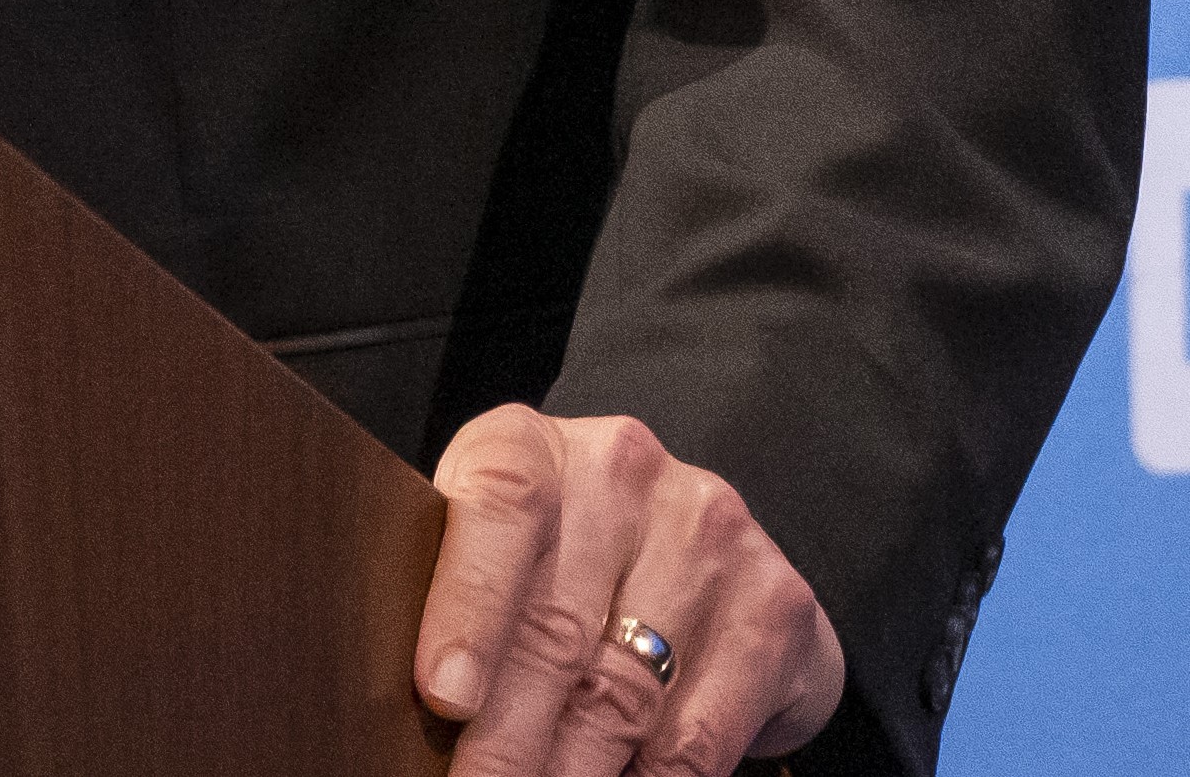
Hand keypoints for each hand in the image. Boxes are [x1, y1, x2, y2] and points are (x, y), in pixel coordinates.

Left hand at [415, 403, 844, 774]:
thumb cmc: (557, 548)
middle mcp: (627, 475)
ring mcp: (712, 539)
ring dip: (572, 774)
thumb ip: (447, 586)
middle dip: (506, 738)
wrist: (702, 541)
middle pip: (558, 629)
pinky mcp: (775, 610)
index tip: (443, 696)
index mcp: (534, 445)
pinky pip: (699, 735)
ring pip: (625, 694)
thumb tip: (414, 703)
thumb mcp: (490, 539)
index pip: (500, 508)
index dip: (467, 606)